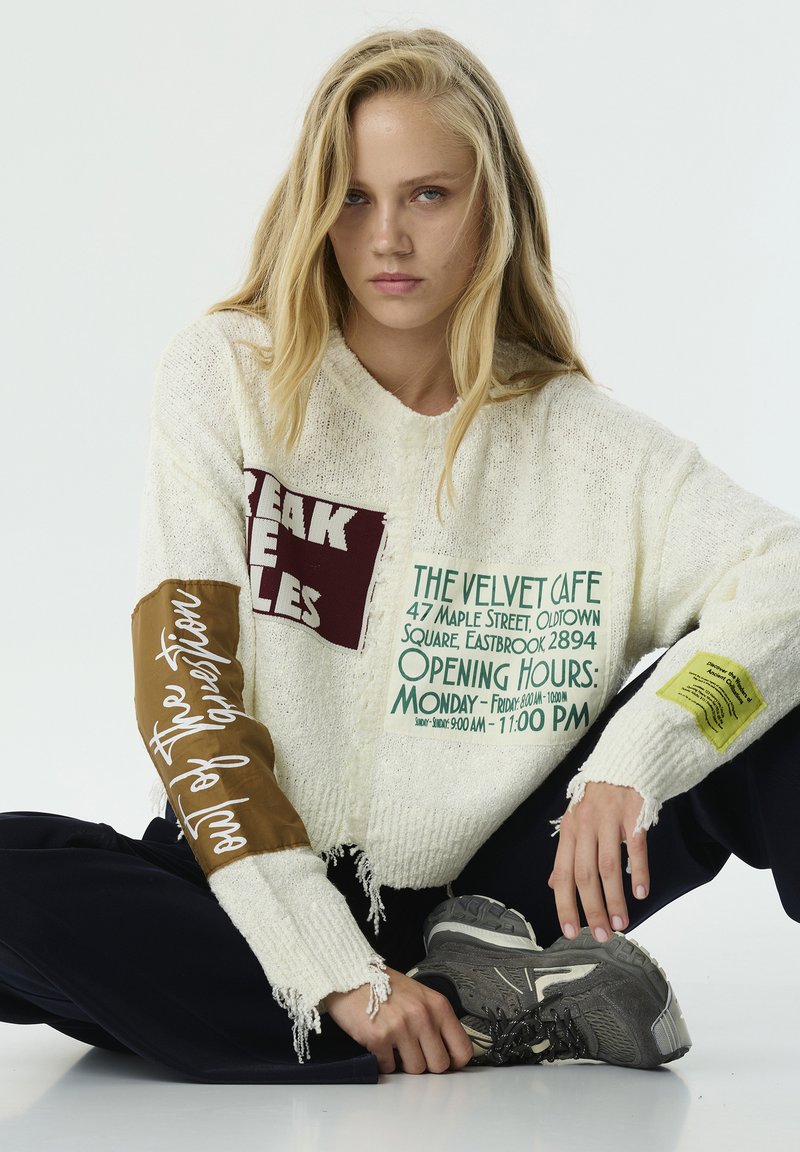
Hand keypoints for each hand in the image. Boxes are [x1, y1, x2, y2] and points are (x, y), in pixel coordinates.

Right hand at [324, 967, 472, 1073]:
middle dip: (426, 1064)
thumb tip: (446, 1051)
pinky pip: (389, 1068)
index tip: (444, 1061)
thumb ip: (435, 1020)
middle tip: (413, 1052)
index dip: (454, 1061)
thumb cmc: (383, 985)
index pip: (462, 1049)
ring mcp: (401, 1028)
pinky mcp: (379, 1038)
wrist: (350, 974)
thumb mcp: (419, 995)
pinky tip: (379, 1044)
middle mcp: (423, 1017)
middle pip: (439, 1065)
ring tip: (394, 1045)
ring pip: (415, 1070)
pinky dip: (383, 1061)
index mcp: (437, 1005)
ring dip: (403, 1064)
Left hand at [548, 781, 649, 942]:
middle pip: (585, 875)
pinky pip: (635, 847)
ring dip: (615, 898)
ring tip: (621, 923)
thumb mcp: (576, 822)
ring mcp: (610, 819)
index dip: (565, 904)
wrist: (622, 763)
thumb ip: (567, 855)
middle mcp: (586, 826)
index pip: (563, 874)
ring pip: (609, 866)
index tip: (570, 931)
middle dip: (592, 909)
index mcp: (570, 831)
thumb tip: (553, 886)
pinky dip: (639, 871)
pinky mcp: (634, 814)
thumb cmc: (598, 798)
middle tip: (601, 935)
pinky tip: (641, 892)